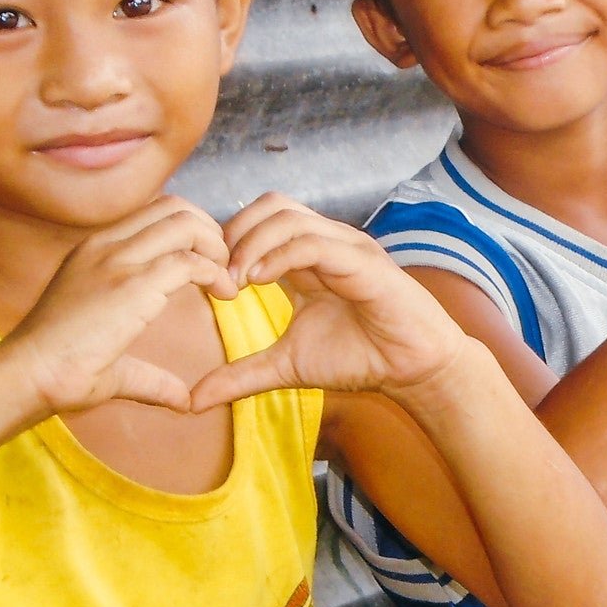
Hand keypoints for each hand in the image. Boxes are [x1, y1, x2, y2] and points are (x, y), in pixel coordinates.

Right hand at [0, 197, 237, 415]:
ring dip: (217, 248)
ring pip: (185, 223)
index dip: (190, 232)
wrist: (25, 376)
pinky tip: (225, 296)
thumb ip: (149, 376)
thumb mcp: (109, 362)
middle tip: (225, 270)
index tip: (208, 266)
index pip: (153, 213)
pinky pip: (189, 260)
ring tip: (227, 282)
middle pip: (174, 207)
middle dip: (210, 232)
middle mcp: (104, 246)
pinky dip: (216, 273)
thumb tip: (183, 401)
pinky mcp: (131, 285)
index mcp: (93, 252)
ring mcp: (115, 261)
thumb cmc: (56, 373)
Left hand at [191, 195, 471, 409]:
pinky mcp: (363, 261)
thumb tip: (192, 401)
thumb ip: (241, 375)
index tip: (207, 280)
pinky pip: (314, 242)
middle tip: (218, 276)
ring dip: (251, 244)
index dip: (227, 242)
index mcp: (308, 257)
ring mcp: (346, 246)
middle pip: (269, 205)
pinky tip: (258, 281)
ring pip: (287, 216)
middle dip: (234, 234)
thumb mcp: (286, 367)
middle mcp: (327, 242)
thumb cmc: (360, 359)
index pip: (259, 220)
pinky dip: (280, 255)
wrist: (414, 370)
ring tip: (235, 282)